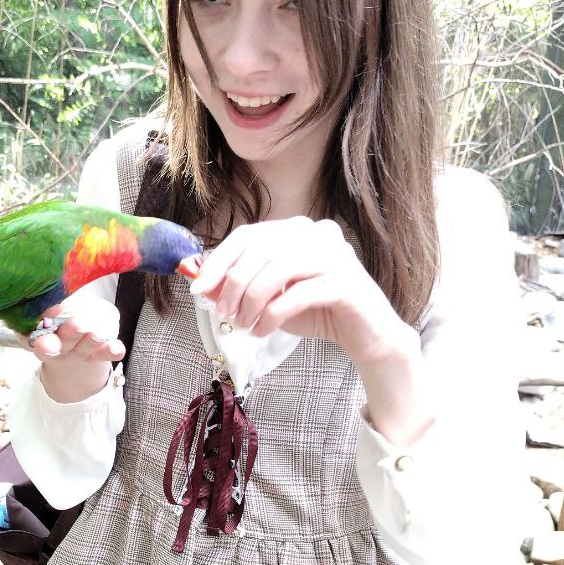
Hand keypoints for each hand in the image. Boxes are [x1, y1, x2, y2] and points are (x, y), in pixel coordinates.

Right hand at [19, 296, 124, 403]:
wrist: (65, 345)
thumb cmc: (48, 321)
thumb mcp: (36, 312)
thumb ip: (40, 300)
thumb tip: (43, 276)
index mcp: (36, 337)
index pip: (33, 340)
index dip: (40, 340)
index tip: (44, 337)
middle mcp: (57, 347)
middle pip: (61, 343)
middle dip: (70, 334)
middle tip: (77, 325)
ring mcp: (77, 352)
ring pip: (84, 348)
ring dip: (92, 340)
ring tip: (99, 333)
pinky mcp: (95, 353)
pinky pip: (103, 353)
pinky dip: (111, 350)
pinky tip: (118, 348)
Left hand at [189, 216, 409, 369]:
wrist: (365, 335)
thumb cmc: (315, 311)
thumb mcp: (270, 297)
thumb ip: (239, 286)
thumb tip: (201, 284)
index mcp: (296, 229)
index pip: (248, 235)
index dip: (218, 261)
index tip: (198, 289)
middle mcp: (316, 233)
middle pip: (259, 250)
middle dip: (232, 285)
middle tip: (223, 314)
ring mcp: (334, 254)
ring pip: (277, 270)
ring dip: (251, 302)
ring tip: (244, 325)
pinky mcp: (346, 282)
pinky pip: (297, 295)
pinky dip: (273, 316)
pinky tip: (263, 331)